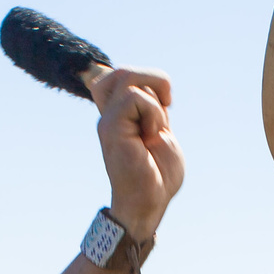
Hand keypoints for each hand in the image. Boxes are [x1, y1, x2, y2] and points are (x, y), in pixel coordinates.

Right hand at [90, 67, 182, 241]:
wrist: (150, 203)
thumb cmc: (158, 175)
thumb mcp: (160, 131)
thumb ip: (153, 107)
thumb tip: (157, 84)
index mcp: (119, 115)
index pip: (119, 76)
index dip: (145, 77)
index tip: (165, 103)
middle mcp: (109, 114)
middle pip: (123, 70)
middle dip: (154, 80)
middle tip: (166, 109)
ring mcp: (107, 120)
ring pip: (127, 76)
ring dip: (154, 100)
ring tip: (155, 128)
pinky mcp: (111, 128)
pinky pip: (134, 97)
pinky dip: (153, 113)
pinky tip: (151, 136)